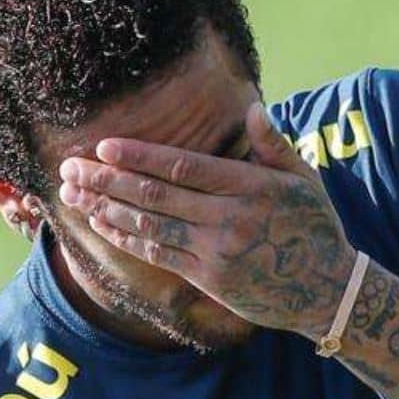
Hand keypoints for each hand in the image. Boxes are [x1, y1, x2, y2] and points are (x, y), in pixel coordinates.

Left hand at [57, 103, 355, 339]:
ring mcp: (215, 252)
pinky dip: (126, 238)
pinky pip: (158, 254)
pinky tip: (101, 223)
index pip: (183, 168)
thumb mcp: (304, 179)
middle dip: (106, 180)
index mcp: (250, 188)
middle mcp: (229, 220)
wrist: (328, 290)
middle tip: (69, 167)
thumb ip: (273, 145)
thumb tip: (253, 108)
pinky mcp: (208, 279)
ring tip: (72, 194)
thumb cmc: (315, 226)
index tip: (104, 148)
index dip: (140, 157)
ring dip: (105, 209)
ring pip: (149, 226)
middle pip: (155, 195)